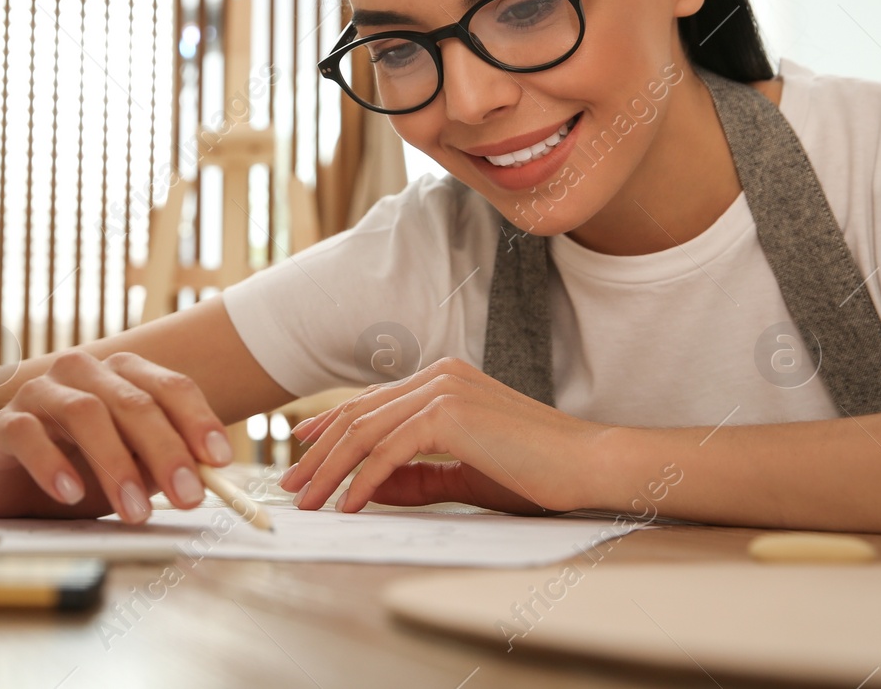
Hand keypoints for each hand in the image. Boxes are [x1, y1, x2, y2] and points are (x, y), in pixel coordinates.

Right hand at [0, 350, 233, 522]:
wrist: (3, 476)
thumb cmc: (76, 467)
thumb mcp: (131, 469)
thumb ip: (164, 466)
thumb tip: (209, 477)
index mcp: (122, 375)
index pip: (170, 386)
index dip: (198, 421)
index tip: (220, 460)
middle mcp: (84, 372)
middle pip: (133, 401)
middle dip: (166, 451)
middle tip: (189, 497)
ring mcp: (42, 393)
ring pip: (85, 412)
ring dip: (116, 464)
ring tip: (135, 511)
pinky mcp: (5, 423)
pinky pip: (30, 434)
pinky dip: (54, 463)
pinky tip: (72, 493)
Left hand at [277, 357, 610, 513]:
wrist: (589, 464)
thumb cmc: (537, 472)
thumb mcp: (465, 474)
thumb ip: (418, 476)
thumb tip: (371, 487)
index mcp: (443, 379)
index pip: (371, 402)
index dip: (330, 427)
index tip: (304, 452)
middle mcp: (437, 375)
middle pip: (359, 415)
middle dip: (318, 453)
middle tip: (291, 484)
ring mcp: (442, 390)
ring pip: (365, 432)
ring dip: (330, 469)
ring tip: (307, 501)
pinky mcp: (447, 414)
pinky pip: (388, 452)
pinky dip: (363, 481)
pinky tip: (348, 506)